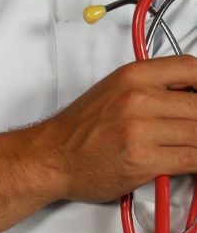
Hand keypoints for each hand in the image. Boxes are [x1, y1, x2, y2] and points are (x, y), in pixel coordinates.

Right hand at [0, 55, 196, 232]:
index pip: (192, 69)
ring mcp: (140, 130)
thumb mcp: (111, 92)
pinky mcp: (141, 160)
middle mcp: (138, 99)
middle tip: (190, 134)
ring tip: (189, 149)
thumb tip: (186, 97)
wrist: (50, 158)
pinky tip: (192, 164)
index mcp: (132, 77)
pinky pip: (191, 159)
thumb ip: (149, 89)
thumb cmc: (76, 131)